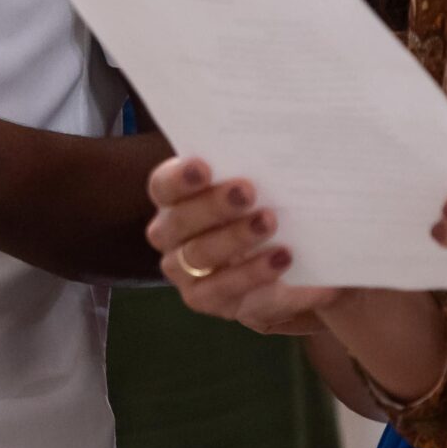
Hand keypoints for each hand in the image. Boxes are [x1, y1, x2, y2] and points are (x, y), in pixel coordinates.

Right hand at [145, 155, 344, 333]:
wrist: (283, 262)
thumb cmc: (262, 209)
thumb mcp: (260, 187)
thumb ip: (255, 170)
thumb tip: (279, 149)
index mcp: (174, 198)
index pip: (163, 185)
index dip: (179, 177)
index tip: (205, 166)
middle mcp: (169, 234)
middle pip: (178, 221)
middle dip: (213, 205)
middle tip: (248, 190)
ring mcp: (182, 270)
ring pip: (197, 255)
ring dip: (234, 238)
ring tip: (269, 222)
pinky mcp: (203, 298)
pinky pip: (221, 289)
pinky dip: (252, 273)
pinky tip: (282, 258)